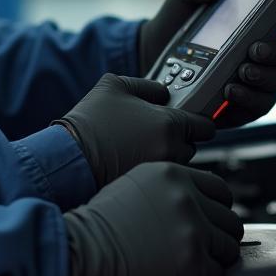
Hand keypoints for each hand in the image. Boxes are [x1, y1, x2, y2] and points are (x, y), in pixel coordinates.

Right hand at [56, 74, 214, 188]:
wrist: (69, 157)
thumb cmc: (89, 122)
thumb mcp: (114, 85)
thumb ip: (147, 85)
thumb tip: (163, 93)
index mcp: (169, 124)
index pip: (206, 126)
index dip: (199, 123)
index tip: (193, 124)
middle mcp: (171, 150)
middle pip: (192, 147)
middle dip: (179, 141)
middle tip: (154, 135)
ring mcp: (160, 173)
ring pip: (180, 167)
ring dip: (168, 159)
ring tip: (141, 151)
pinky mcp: (150, 191)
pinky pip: (163, 182)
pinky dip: (156, 176)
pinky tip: (135, 166)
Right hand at [62, 161, 243, 275]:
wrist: (79, 253)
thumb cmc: (96, 227)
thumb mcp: (132, 188)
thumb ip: (166, 191)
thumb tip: (192, 206)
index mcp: (171, 174)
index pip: (220, 188)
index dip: (216, 209)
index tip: (210, 222)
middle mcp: (185, 196)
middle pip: (229, 217)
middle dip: (218, 235)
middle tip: (202, 248)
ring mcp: (191, 227)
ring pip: (228, 247)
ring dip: (213, 259)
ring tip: (191, 265)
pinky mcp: (193, 260)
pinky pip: (217, 274)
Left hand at [139, 0, 275, 128]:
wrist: (149, 54)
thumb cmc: (174, 25)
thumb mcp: (184, 1)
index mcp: (254, 30)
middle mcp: (258, 58)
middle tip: (254, 49)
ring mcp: (250, 83)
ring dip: (264, 79)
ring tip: (241, 71)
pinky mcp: (236, 107)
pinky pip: (255, 109)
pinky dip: (248, 101)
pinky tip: (230, 90)